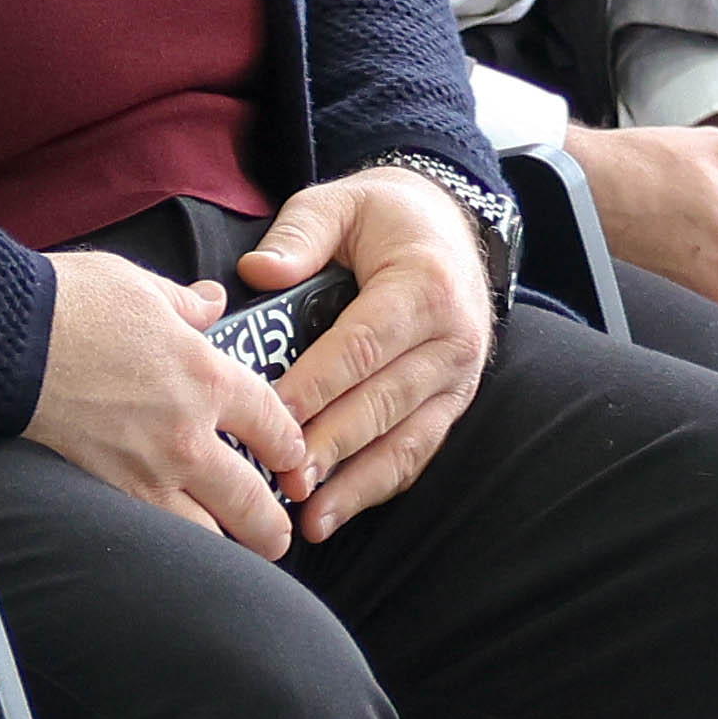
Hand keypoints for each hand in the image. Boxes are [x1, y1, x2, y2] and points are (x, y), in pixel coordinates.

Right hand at [27, 244, 320, 559]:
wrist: (6, 340)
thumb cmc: (70, 306)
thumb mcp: (141, 286)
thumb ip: (186, 304)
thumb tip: (209, 303)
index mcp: (207, 379)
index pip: (276, 426)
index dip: (291, 448)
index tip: (292, 458)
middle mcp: (188, 436)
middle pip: (253, 503)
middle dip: (272, 525)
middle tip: (276, 533)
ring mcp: (147, 473)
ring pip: (208, 537)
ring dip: (226, 545)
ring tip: (230, 550)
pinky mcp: (106, 492)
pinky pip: (156, 537)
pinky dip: (173, 547)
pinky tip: (176, 548)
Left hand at [237, 171, 499, 536]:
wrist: (447, 225)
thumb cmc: (383, 218)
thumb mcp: (338, 203)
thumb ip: (299, 235)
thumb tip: (259, 273)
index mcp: (425, 287)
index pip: (363, 346)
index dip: (317, 385)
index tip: (272, 416)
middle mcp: (453, 339)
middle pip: (383, 402)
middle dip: (331, 445)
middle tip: (284, 478)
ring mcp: (458, 379)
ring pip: (404, 439)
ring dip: (354, 482)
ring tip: (309, 515)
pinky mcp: (452, 404)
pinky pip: (415, 453)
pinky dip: (375, 487)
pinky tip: (335, 512)